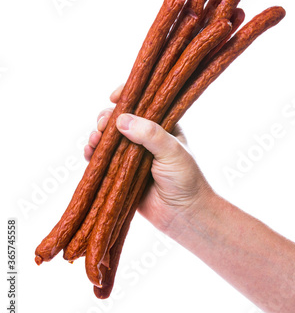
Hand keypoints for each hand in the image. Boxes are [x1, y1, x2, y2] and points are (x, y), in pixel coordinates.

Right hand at [84, 86, 212, 235]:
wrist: (184, 216)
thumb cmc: (186, 179)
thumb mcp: (172, 151)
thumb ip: (150, 134)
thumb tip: (121, 120)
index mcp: (162, 125)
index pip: (143, 103)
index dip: (127, 96)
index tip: (114, 97)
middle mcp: (145, 137)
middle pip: (120, 119)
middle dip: (107, 118)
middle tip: (102, 124)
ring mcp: (131, 155)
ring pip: (108, 138)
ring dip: (97, 135)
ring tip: (94, 139)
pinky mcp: (120, 173)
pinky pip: (102, 160)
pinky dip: (93, 154)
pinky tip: (89, 153)